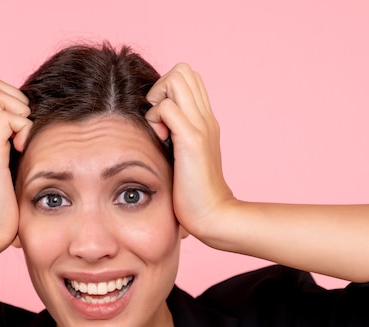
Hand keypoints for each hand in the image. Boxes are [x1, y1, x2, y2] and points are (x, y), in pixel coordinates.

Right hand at [0, 76, 31, 250]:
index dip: (11, 97)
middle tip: (24, 128)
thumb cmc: (6, 205)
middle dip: (14, 98)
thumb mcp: (15, 168)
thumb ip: (20, 147)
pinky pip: (5, 121)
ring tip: (23, 139)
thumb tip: (40, 131)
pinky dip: (20, 129)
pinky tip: (23, 150)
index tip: (24, 125)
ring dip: (17, 111)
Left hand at [145, 63, 233, 239]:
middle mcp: (206, 117)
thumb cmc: (194, 192)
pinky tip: (159, 141)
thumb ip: (176, 137)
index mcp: (205, 120)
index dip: (169, 89)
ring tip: (158, 128)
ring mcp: (201, 126)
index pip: (188, 78)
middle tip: (157, 119)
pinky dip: (155, 119)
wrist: (213, 214)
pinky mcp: (191, 140)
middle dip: (162, 87)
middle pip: (183, 70)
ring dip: (158, 98)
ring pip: (176, 79)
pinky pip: (166, 108)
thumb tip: (156, 127)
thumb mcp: (185, 157)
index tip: (161, 118)